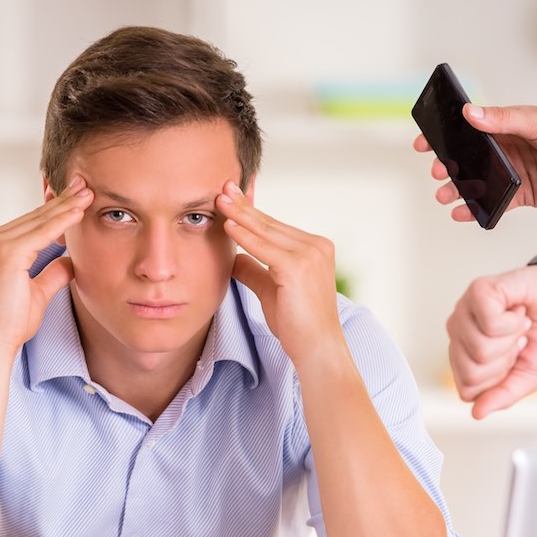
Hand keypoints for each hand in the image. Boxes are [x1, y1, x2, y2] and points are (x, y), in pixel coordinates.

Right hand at [0, 176, 91, 354]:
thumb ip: (52, 272)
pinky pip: (42, 232)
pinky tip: (80, 211)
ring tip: (88, 192)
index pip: (29, 224)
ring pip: (39, 220)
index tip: (76, 199)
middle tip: (84, 185)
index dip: (54, 210)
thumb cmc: (10, 323)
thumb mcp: (36, 292)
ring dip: (66, 206)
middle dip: (62, 201)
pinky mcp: (5, 252)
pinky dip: (62, 221)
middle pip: (34, 217)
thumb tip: (71, 260)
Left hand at [217, 181, 344, 364]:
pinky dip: (244, 236)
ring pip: (266, 231)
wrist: (316, 349)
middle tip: (223, 187)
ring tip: (219, 199)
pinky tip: (228, 225)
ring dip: (240, 214)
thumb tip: (234, 257)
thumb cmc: (297, 325)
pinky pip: (264, 248)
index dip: (251, 212)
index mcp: (315, 248)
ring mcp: (310, 255)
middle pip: (271, 223)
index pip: (276, 226)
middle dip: (245, 205)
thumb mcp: (271, 290)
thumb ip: (255, 270)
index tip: (232, 197)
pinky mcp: (298, 267)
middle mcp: (316, 246)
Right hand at [415, 104, 536, 221]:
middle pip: (467, 159)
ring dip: (457, 190)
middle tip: (438, 172)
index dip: (444, 135)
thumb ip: (505, 120)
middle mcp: (507, 150)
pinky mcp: (522, 196)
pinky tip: (462, 214)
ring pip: (476, 184)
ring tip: (444, 196)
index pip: (468, 129)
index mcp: (508, 126)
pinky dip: (476, 210)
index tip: (424, 142)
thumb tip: (471, 113)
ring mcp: (513, 174)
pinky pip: (494, 204)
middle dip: (447, 166)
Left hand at [446, 267, 536, 418]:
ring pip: (480, 348)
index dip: (498, 380)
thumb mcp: (528, 375)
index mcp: (463, 354)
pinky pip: (490, 323)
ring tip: (518, 324)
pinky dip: (514, 322)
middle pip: (471, 372)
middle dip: (505, 361)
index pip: (467, 389)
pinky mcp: (478, 291)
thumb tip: (477, 413)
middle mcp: (457, 332)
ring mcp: (464, 310)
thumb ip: (503, 395)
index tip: (513, 360)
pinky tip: (516, 311)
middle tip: (516, 341)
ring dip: (512, 339)